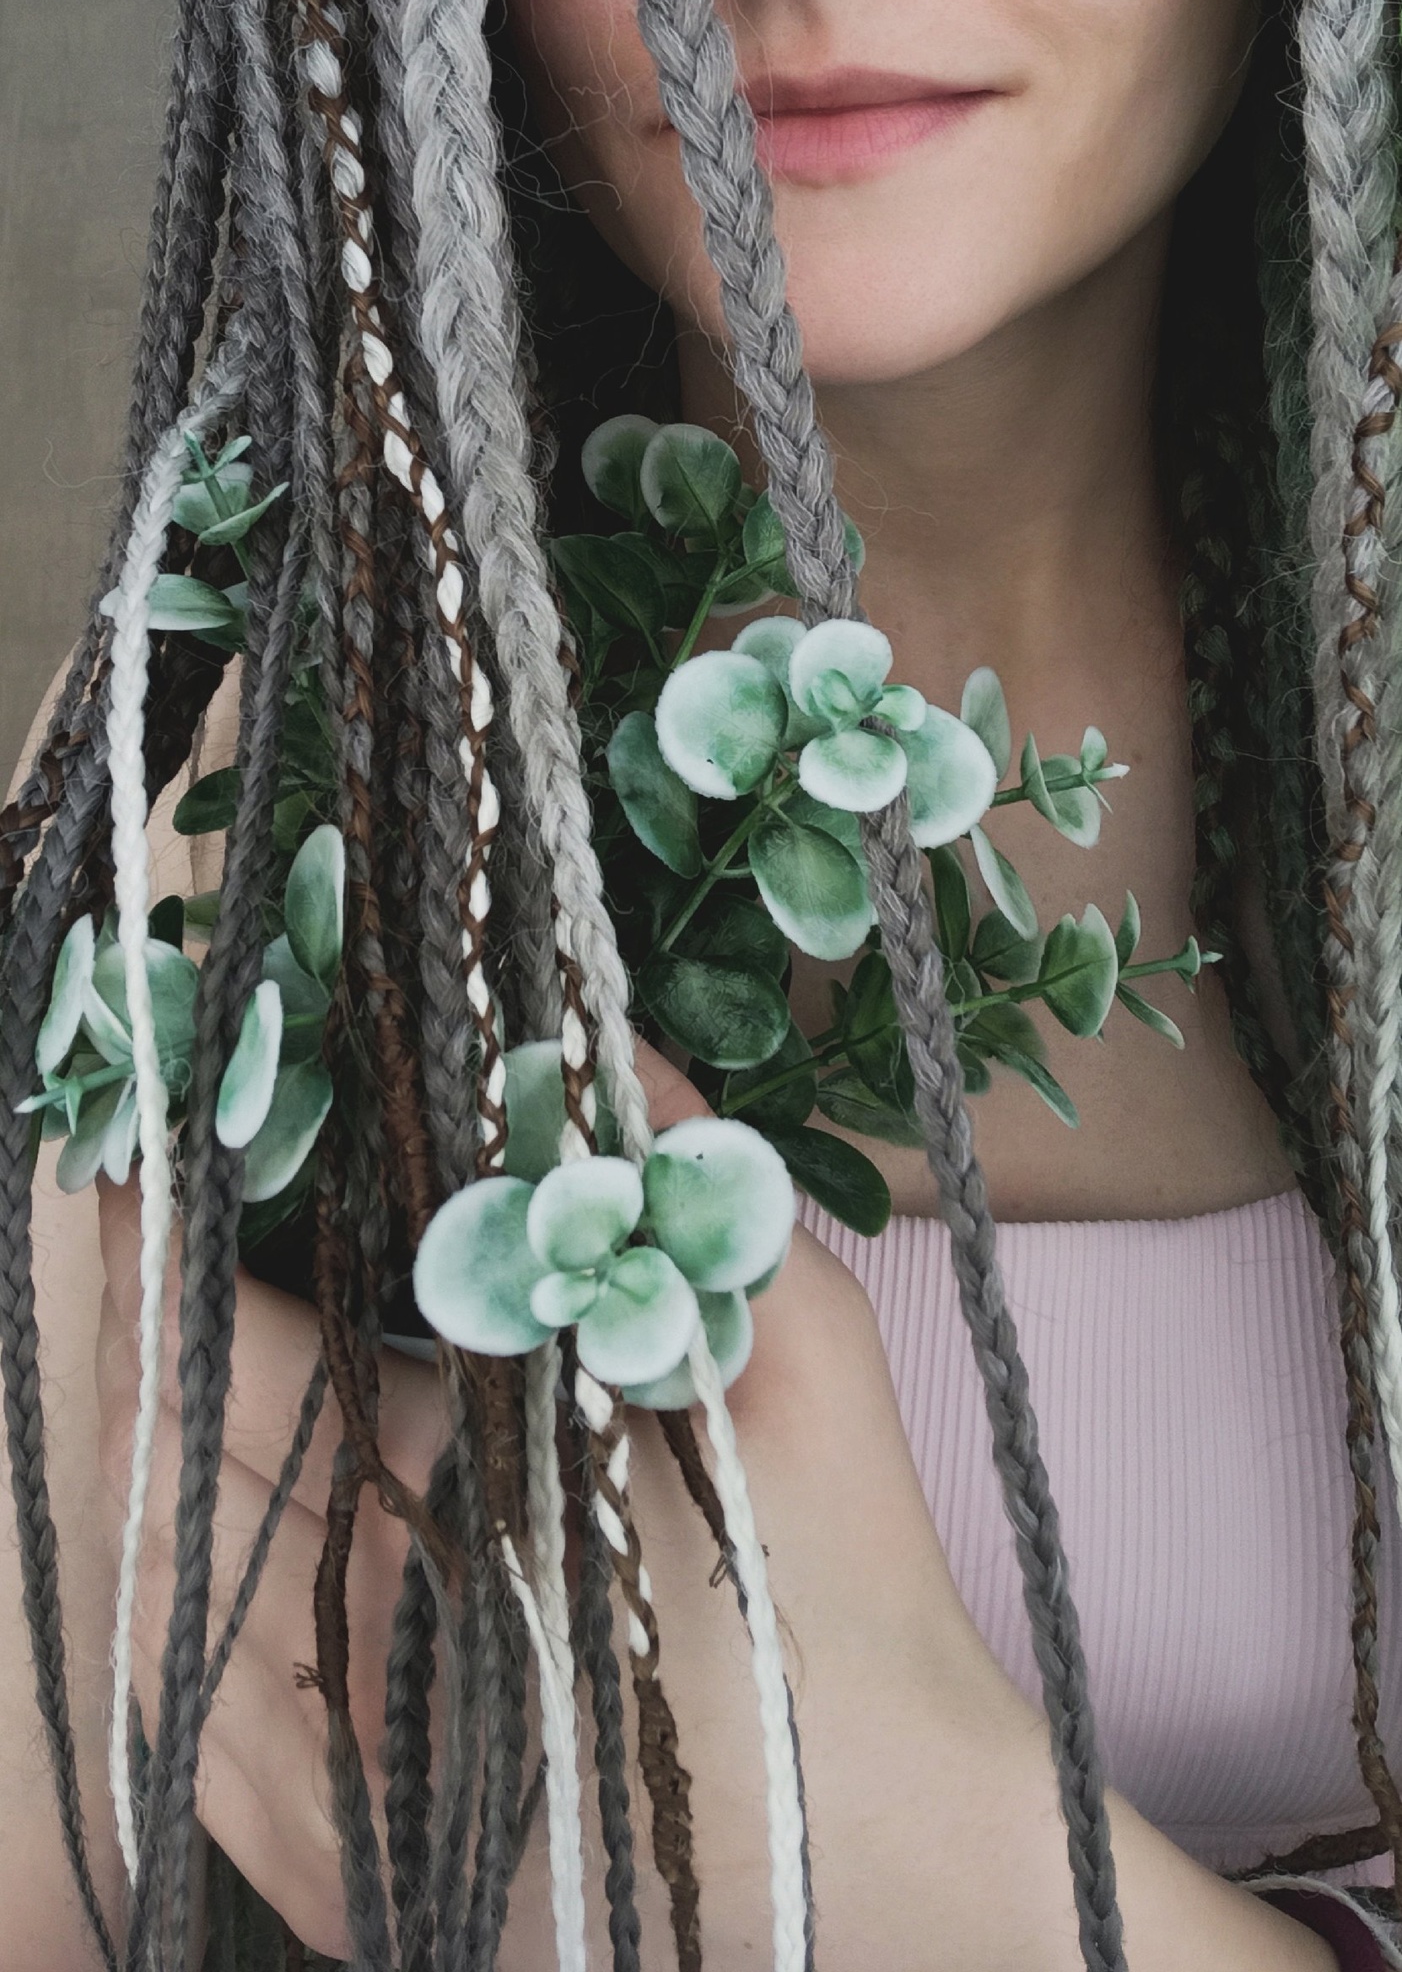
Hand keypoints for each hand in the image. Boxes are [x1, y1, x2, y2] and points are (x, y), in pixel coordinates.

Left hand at [95, 1045, 1330, 1971]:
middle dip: (133, 1337)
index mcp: (465, 1493)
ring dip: (134, 1466)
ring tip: (133, 1361)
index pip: (238, 1355)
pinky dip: (160, 1615)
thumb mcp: (807, 1348)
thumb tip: (590, 1039)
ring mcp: (344, 1778)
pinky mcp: (350, 1870)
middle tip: (119, 1225)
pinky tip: (173, 1545)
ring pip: (158, 1593)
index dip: (169, 1252)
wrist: (894, 1846)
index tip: (135, 1156)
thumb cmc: (854, 1585)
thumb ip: (690, 1183)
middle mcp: (373, 1636)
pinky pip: (185, 1730)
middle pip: (174, 1465)